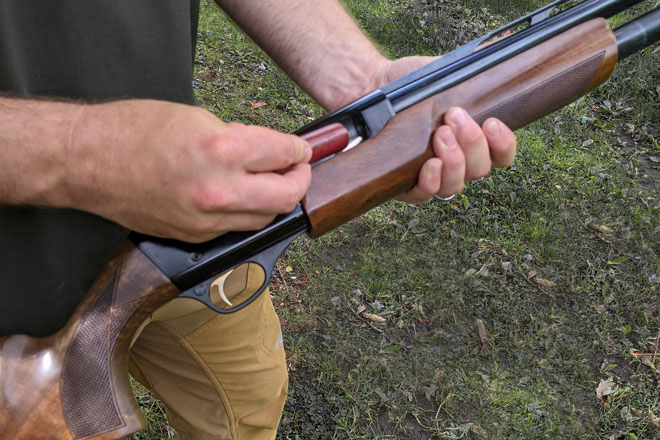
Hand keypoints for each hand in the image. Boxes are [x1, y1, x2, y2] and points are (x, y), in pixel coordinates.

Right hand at [67, 100, 311, 241]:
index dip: (300, 151)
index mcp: (222, 150)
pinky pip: (235, 227)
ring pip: (264, 219)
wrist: (87, 161)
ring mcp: (206, 219)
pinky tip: (240, 196)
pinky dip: (246, 212)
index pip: (284, 154)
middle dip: (300, 181)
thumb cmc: (132, 131)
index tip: (302, 150)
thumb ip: (238, 138)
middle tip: (298, 170)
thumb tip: (267, 150)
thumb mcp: (196, 118)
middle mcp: (218, 190)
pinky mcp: (193, 235)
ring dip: (275, 201)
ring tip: (272, 183)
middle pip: (286, 197)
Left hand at [373, 57, 516, 203]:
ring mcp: (431, 177)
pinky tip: (429, 164)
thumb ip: (472, 79)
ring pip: (455, 185)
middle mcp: (455, 163)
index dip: (503, 145)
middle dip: (471, 143)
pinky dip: (431, 181)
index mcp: (471, 141)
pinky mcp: (405, 185)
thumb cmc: (408, 86)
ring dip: (453, 160)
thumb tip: (497, 61)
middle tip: (454, 117)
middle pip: (479, 169)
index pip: (500, 155)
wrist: (371, 88)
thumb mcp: (444, 77)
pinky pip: (424, 195)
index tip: (492, 123)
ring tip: (440, 134)